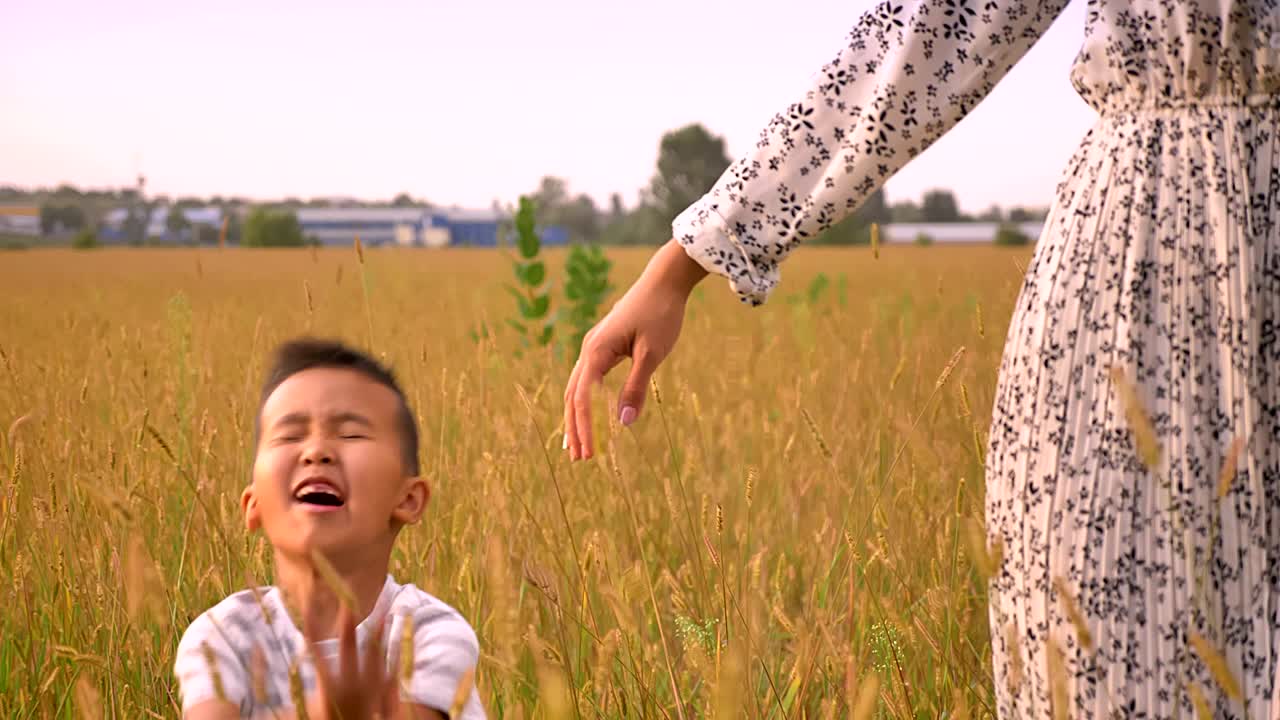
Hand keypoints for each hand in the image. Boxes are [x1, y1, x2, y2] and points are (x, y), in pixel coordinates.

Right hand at [303, 603, 401, 719]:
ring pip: (374, 651)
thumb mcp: (317, 704)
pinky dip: (395, 647)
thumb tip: (302, 668)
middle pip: (348, 644)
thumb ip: (316, 682)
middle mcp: (349, 681)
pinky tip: (400, 633)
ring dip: (378, 629)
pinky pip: (392, 664)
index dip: (311, 626)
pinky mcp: (386, 688)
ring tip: (382, 609)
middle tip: (348, 599)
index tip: (308, 606)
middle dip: (347, 620)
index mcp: (328, 684)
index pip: (316, 650)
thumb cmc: (334, 716)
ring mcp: (370, 684)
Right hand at [563, 239, 706, 459]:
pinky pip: (587, 377)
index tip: (589, 454)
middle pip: (572, 395)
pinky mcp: (604, 344)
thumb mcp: (652, 354)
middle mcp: (589, 348)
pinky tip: (589, 412)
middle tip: (578, 459)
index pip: (582, 399)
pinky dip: (584, 400)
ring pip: (577, 387)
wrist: (664, 281)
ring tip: (577, 443)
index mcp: (597, 351)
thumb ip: (636, 387)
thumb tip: (623, 423)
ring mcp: (594, 345)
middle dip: (574, 428)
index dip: (584, 428)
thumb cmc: (661, 314)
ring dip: (576, 416)